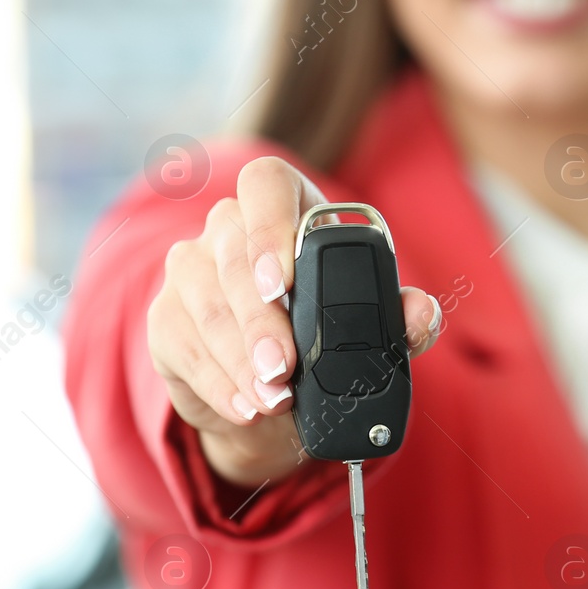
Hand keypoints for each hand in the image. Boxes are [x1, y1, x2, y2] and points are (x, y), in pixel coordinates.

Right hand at [147, 157, 440, 486]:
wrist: (279, 396)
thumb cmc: (328, 339)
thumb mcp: (373, 328)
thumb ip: (402, 317)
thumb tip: (421, 312)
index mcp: (290, 210)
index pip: (266, 183)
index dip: (270, 223)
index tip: (282, 281)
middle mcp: (230, 228)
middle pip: (232, 254)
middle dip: (260, 320)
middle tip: (283, 366)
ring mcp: (192, 269)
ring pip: (205, 303)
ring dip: (240, 358)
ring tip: (274, 396)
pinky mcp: (166, 316)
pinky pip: (182, 343)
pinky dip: (218, 382)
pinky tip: (245, 405)